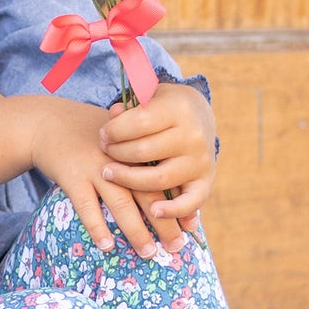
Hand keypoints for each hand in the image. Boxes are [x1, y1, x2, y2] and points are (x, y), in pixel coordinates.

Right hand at [24, 96, 177, 257]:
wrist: (48, 123)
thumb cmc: (89, 137)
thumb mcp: (119, 139)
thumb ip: (141, 159)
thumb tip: (166, 195)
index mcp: (135, 150)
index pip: (163, 179)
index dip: (178, 203)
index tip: (192, 227)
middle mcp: (120, 159)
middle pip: (148, 194)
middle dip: (164, 223)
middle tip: (177, 247)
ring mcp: (96, 168)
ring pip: (121, 203)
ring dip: (136, 231)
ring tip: (148, 253)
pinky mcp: (73, 176)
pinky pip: (87, 206)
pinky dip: (97, 227)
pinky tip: (106, 246)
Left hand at [97, 82, 216, 241]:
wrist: (200, 115)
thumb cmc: (164, 108)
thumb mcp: (150, 97)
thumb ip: (130, 106)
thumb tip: (114, 115)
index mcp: (178, 109)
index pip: (139, 123)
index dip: (114, 131)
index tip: (103, 135)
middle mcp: (192, 136)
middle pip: (144, 151)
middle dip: (117, 153)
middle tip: (105, 151)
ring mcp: (200, 161)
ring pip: (158, 178)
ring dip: (128, 179)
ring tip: (109, 174)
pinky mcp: (206, 182)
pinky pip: (190, 202)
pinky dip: (172, 211)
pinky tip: (153, 211)